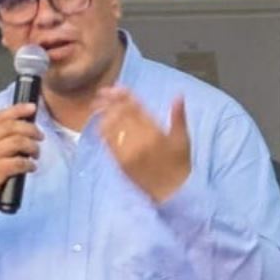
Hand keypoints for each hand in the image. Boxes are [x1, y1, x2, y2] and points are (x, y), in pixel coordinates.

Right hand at [0, 102, 41, 214]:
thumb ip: (2, 137)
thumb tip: (27, 124)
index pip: (1, 116)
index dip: (18, 109)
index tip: (33, 108)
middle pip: (11, 127)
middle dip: (31, 129)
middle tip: (40, 137)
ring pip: (16, 143)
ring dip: (32, 147)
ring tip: (36, 154)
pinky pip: (17, 163)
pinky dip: (29, 164)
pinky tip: (32, 167)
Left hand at [95, 88, 190, 203]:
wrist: (171, 192)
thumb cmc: (179, 165)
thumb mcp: (183, 139)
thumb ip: (178, 117)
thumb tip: (178, 96)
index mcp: (155, 133)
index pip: (136, 109)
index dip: (125, 96)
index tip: (117, 86)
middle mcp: (139, 141)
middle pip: (121, 116)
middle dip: (110, 102)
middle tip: (102, 91)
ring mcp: (128, 152)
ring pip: (112, 128)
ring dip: (103, 114)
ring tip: (97, 104)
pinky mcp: (120, 163)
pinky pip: (109, 144)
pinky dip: (103, 131)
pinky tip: (99, 123)